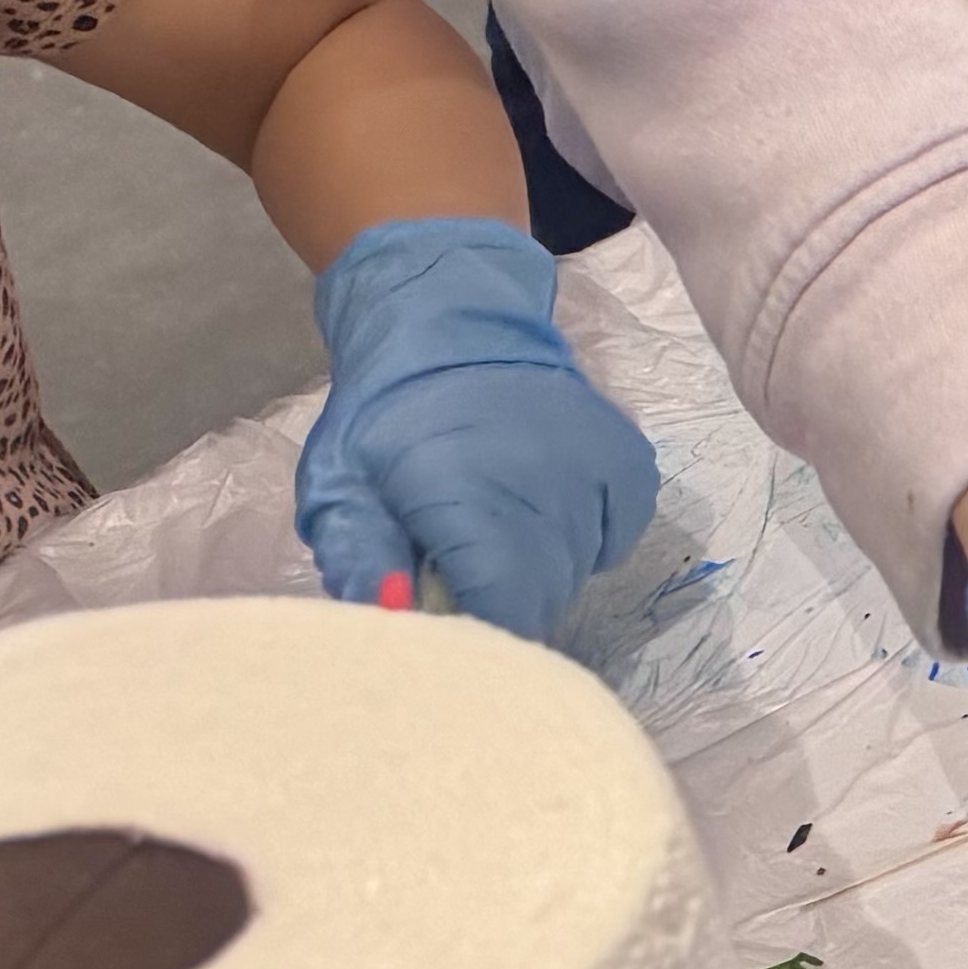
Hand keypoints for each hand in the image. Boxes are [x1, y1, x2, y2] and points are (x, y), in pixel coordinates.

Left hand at [292, 216, 659, 633]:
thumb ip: (358, 555)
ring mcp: (599, 473)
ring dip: (538, 576)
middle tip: (460, 579)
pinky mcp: (631, 465)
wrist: (456, 334)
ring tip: (497, 541)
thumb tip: (392, 615)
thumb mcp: (337, 487)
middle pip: (544, 600)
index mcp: (468, 493)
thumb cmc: (383, 421)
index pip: (503, 610)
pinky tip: (544, 520)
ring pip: (578, 574)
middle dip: (501, 608)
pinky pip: (615, 542)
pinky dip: (584, 547)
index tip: (444, 624)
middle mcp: (548, 486)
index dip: (476, 634)